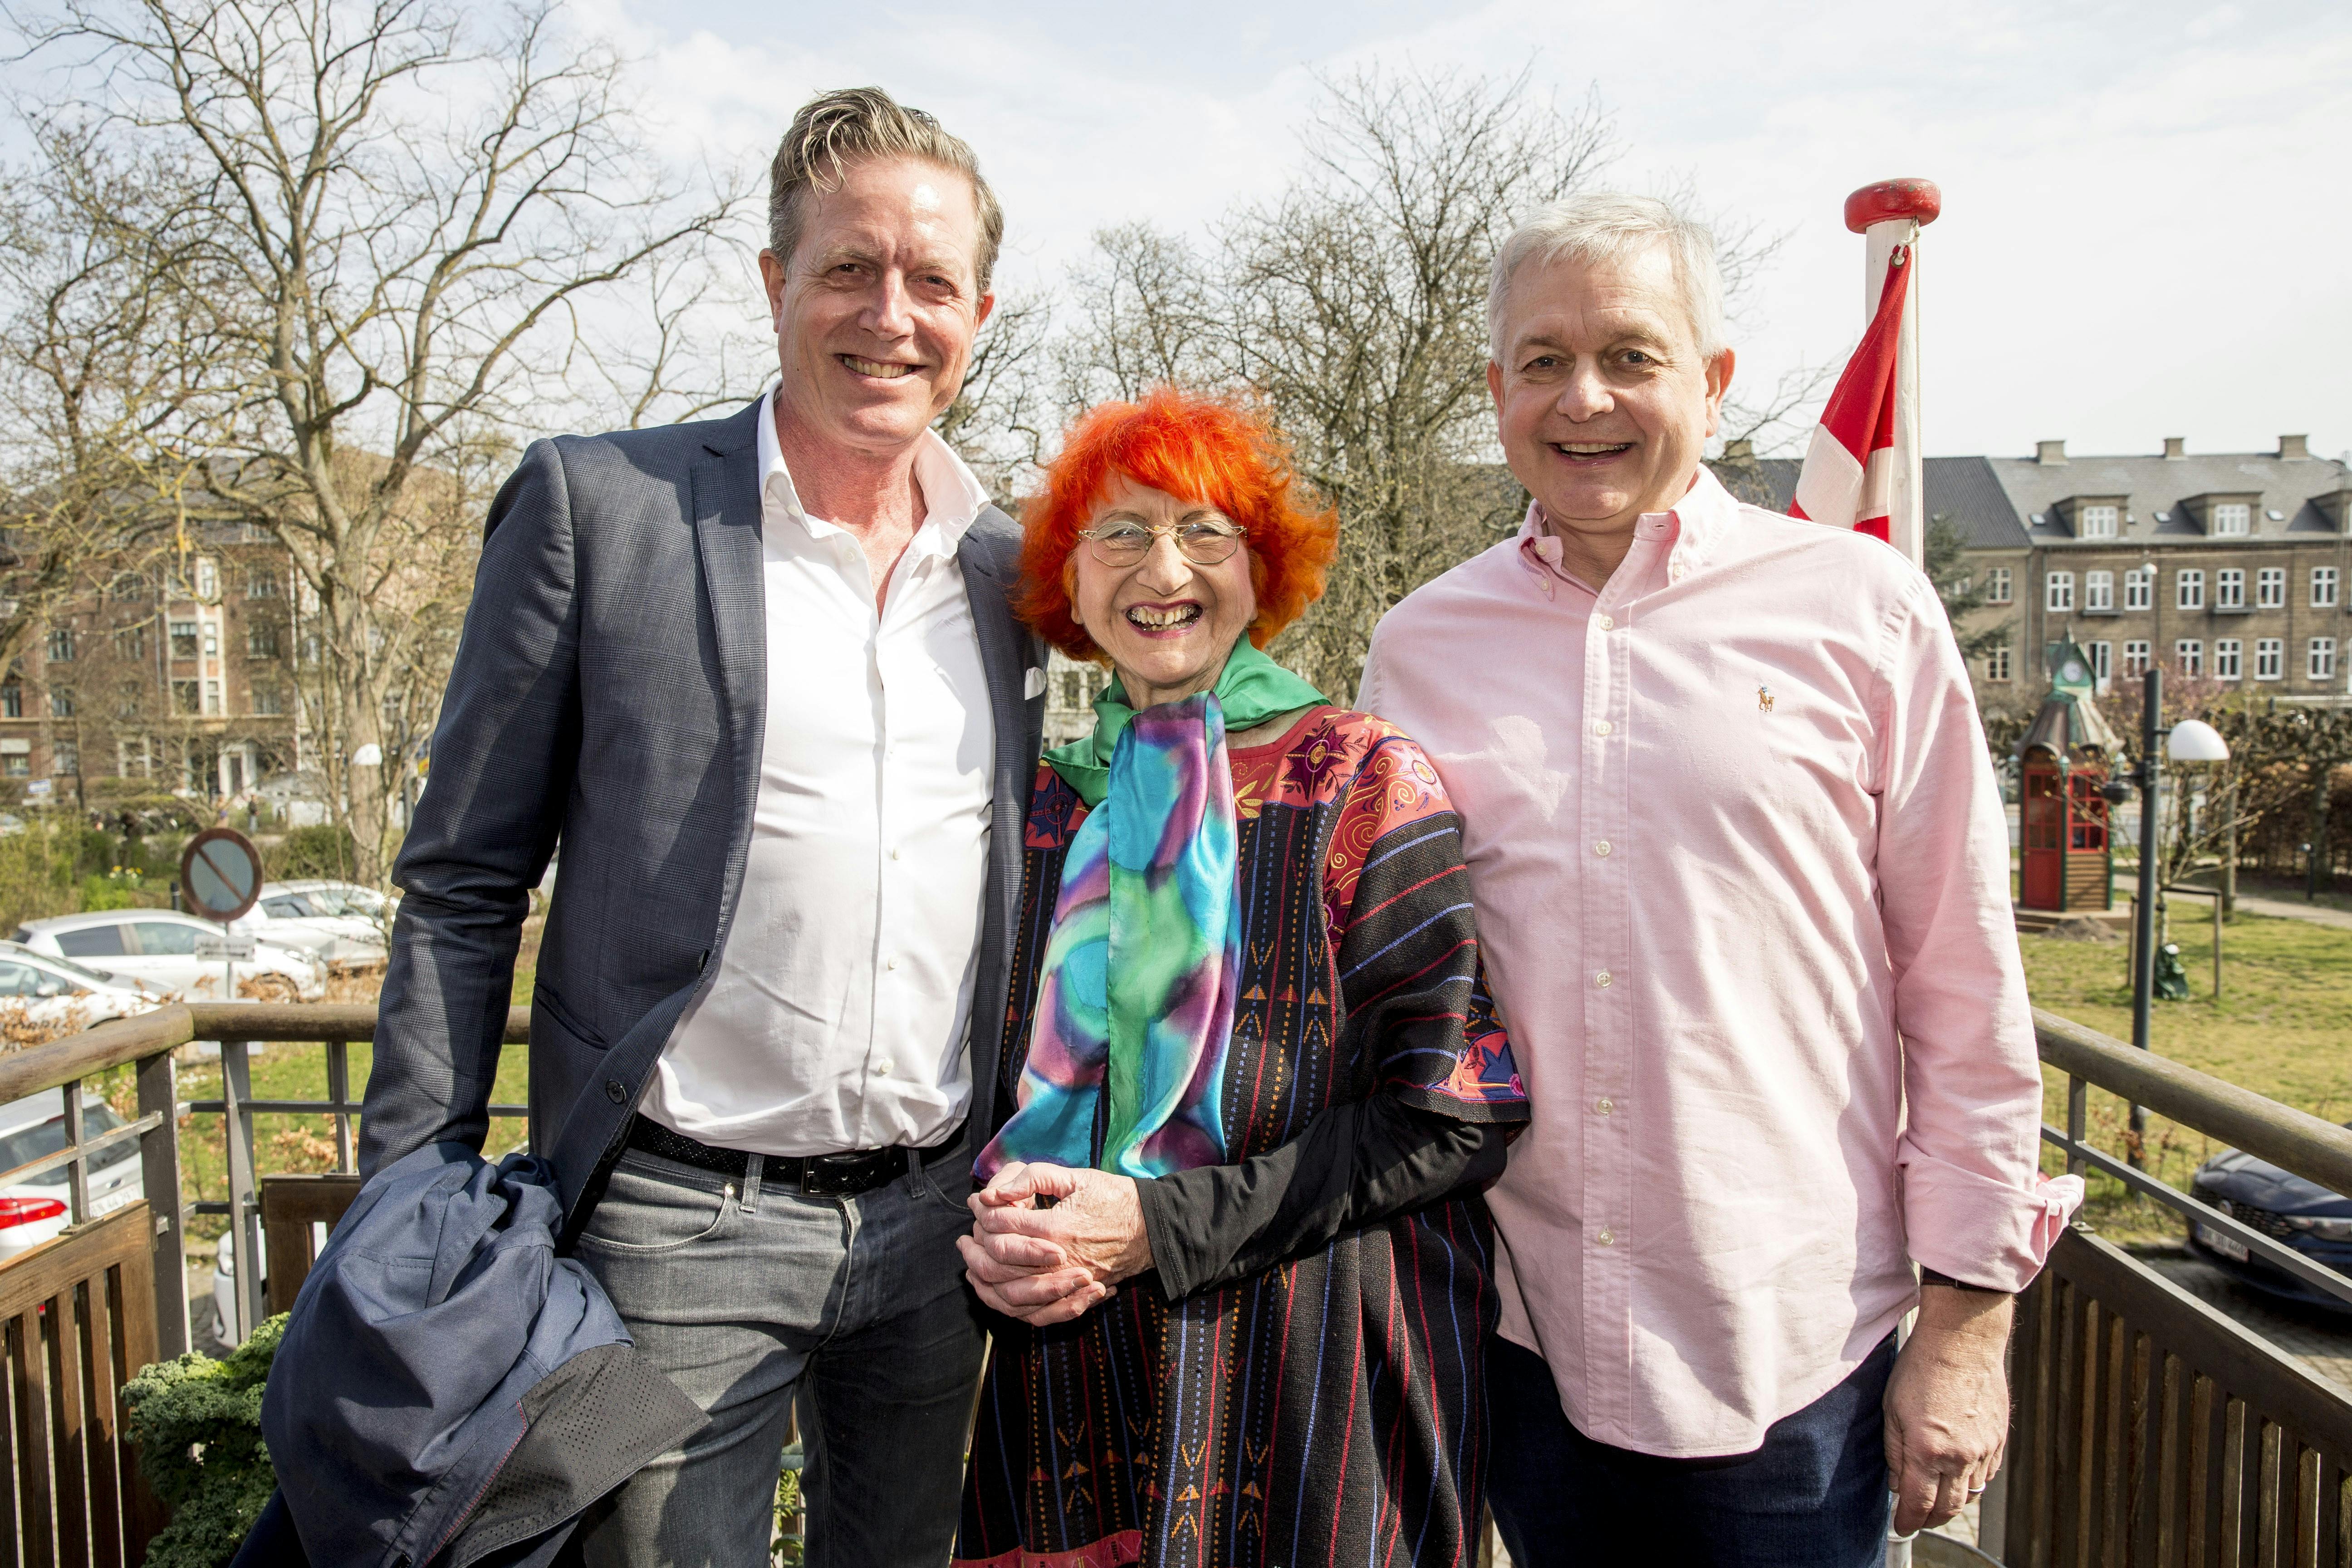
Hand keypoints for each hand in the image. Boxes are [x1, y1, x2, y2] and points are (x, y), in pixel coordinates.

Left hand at [957, 1162, 1151, 1326]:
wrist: (1151, 1230)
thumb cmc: (1113, 1198)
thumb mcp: (1076, 1177)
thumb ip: (1032, 1178)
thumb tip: (994, 1193)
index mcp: (1058, 1227)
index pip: (1003, 1224)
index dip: (984, 1212)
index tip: (976, 1203)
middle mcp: (1058, 1262)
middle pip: (998, 1262)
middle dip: (976, 1246)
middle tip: (966, 1234)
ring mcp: (1065, 1285)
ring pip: (1008, 1293)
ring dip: (982, 1277)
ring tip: (969, 1259)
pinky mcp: (1071, 1299)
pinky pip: (1031, 1314)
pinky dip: (1004, 1305)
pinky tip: (989, 1289)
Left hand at [1885, 1286, 2014, 1534]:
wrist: (1963, 1341)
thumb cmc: (1920, 1369)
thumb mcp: (1892, 1409)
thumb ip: (1894, 1453)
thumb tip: (1898, 1486)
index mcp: (1927, 1450)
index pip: (1919, 1504)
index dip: (1908, 1521)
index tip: (1901, 1527)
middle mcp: (1960, 1456)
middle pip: (1948, 1508)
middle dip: (1931, 1519)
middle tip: (1918, 1520)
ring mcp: (1984, 1450)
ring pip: (1970, 1495)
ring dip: (1952, 1503)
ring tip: (1935, 1499)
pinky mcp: (1999, 1440)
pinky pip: (1986, 1475)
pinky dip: (1971, 1482)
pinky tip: (1958, 1476)